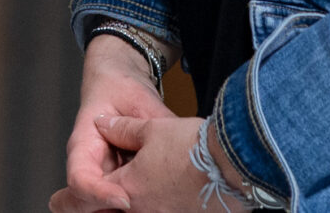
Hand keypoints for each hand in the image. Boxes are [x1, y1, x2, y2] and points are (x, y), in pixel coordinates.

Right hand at [51, 36, 177, 211]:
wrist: (117, 83)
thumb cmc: (120, 88)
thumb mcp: (138, 99)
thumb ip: (151, 123)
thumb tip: (172, 142)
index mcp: (84, 145)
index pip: (80, 178)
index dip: (99, 194)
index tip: (125, 200)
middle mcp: (90, 167)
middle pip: (81, 203)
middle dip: (104, 210)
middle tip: (135, 206)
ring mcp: (103, 178)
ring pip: (99, 209)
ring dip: (117, 211)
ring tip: (155, 204)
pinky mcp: (118, 184)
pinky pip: (119, 207)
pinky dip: (136, 208)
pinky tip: (160, 202)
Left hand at [92, 114, 217, 212]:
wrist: (234, 163)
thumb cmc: (192, 147)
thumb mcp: (151, 128)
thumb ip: (122, 129)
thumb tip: (102, 124)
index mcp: (131, 187)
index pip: (101, 189)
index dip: (98, 182)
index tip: (94, 180)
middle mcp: (147, 210)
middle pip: (124, 205)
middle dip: (123, 194)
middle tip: (136, 180)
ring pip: (148, 209)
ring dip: (149, 200)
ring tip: (165, 182)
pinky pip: (173, 211)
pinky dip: (171, 204)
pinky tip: (183, 191)